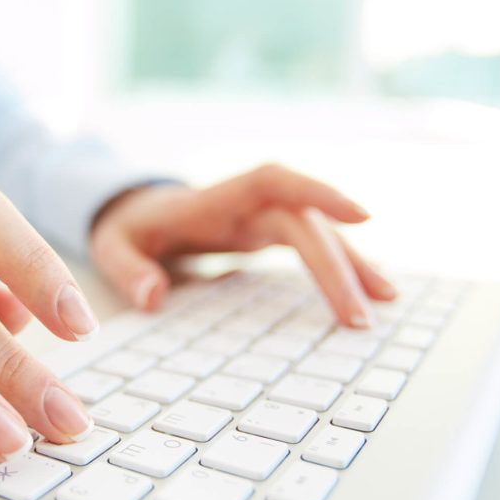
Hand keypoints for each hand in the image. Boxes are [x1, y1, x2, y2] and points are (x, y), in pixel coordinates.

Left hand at [89, 164, 396, 326]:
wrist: (133, 212)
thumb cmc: (126, 227)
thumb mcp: (111, 247)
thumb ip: (127, 270)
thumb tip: (152, 297)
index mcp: (215, 199)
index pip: (273, 182)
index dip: (318, 192)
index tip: (362, 216)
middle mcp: (247, 203)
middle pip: (305, 222)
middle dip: (337, 265)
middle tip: (361, 318)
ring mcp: (261, 217)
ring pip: (319, 232)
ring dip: (353, 263)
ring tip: (387, 301)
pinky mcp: (267, 234)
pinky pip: (313, 244)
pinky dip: (340, 266)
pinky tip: (368, 291)